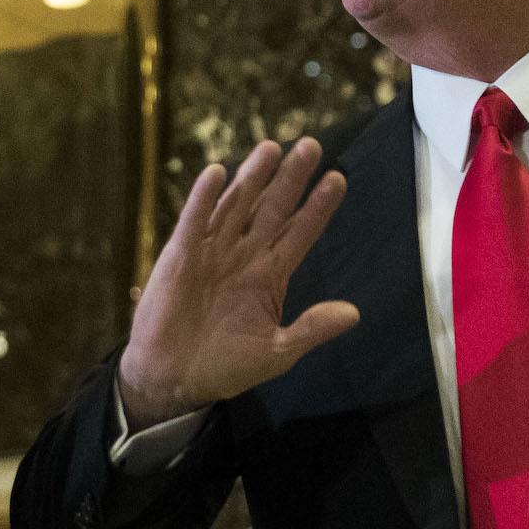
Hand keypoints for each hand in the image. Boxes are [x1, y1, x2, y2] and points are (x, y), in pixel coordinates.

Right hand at [118, 137, 358, 427]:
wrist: (174, 381)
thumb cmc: (225, 367)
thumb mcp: (276, 353)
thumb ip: (311, 329)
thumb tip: (354, 313)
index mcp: (270, 276)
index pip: (299, 233)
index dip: (317, 208)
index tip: (337, 179)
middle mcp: (244, 255)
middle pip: (272, 209)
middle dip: (290, 179)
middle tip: (311, 146)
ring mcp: (213, 253)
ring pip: (237, 206)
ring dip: (252, 178)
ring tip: (271, 148)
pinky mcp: (180, 257)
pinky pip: (194, 222)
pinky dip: (204, 199)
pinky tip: (217, 174)